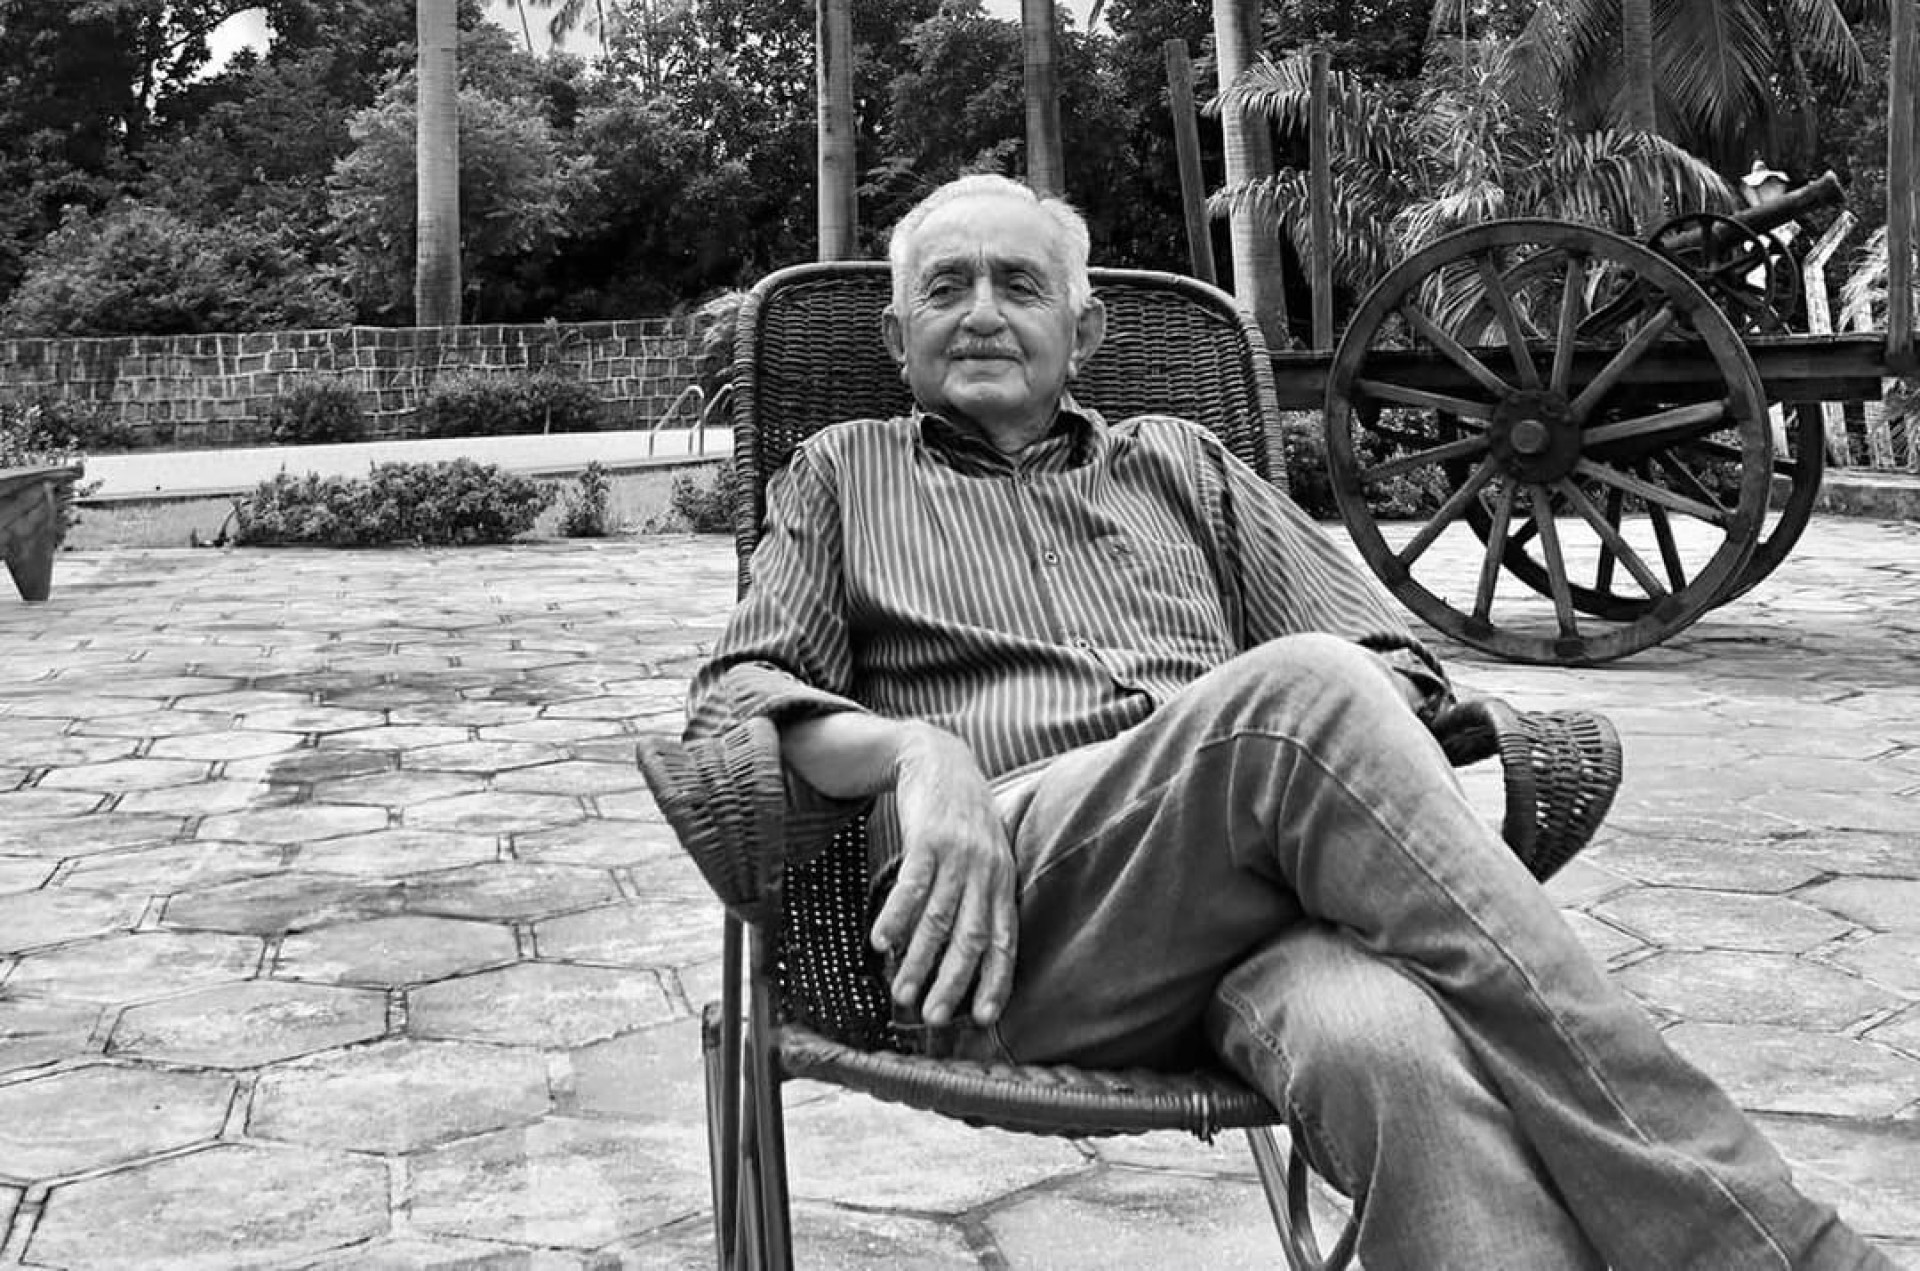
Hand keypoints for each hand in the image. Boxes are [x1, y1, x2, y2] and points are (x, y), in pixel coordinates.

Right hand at [868, 724, 1018, 1028]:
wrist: (941, 758)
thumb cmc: (963, 820)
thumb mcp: (987, 856)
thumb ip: (982, 899)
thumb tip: (966, 956)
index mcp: (1003, 883)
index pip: (1004, 941)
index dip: (994, 981)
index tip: (980, 1019)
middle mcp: (986, 872)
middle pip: (970, 937)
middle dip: (953, 982)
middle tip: (933, 1018)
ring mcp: (958, 855)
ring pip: (938, 918)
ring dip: (918, 959)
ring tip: (900, 993)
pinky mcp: (927, 838)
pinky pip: (911, 884)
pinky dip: (896, 916)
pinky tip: (881, 942)